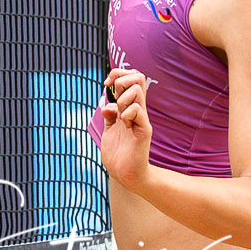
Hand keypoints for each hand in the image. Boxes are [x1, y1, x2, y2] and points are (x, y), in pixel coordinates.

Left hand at [98, 66, 151, 189]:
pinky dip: (126, 113)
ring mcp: (142, 119)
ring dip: (122, 99)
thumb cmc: (118, 154)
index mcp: (129, 108)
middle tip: (114, 97)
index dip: (118, 74)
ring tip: (119, 115)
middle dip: (121, 80)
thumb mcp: (109, 129)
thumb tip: (106, 103)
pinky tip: (124, 125)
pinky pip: (138, 110)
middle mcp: (138, 110)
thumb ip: (109, 115)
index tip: (106, 84)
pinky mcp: (144, 130)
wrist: (125, 175)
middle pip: (138, 77)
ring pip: (137, 90)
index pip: (132, 77)